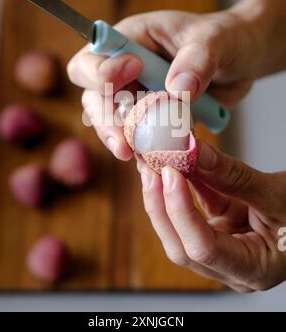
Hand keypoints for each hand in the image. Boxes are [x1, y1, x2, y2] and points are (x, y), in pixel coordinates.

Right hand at [67, 10, 262, 159]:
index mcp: (131, 41)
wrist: (240, 61)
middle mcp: (126, 71)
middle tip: (123, 142)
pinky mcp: (155, 120)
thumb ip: (197, 60)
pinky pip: (143, 140)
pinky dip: (149, 154)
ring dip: (125, 142)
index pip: (93, 58)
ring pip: (115, 124)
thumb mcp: (215, 40)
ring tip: (141, 158)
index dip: (101, 70)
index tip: (135, 71)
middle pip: (95, 98)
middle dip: (106, 120)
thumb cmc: (225, 37)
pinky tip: (159, 164)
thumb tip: (178, 90)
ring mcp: (139, 97)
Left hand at [137, 142, 285, 292]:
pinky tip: (174, 165)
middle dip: (161, 204)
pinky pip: (197, 207)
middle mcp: (230, 265)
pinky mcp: (221, 226)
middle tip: (150, 168)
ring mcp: (223, 246)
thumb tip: (193, 152)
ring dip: (166, 194)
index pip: (202, 248)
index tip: (168, 174)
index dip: (180, 210)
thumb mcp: (276, 194)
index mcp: (251, 270)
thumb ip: (233, 176)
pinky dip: (185, 186)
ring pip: (182, 227)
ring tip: (153, 163)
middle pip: (181, 243)